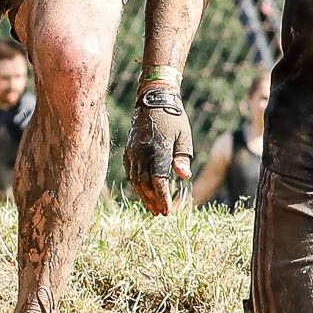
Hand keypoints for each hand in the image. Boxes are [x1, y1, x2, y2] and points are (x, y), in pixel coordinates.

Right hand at [125, 90, 192, 214]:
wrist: (153, 98)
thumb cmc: (174, 118)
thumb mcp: (183, 136)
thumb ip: (182, 158)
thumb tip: (184, 177)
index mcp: (158, 149)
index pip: (158, 180)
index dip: (162, 197)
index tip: (168, 210)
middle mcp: (143, 152)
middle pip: (145, 184)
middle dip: (153, 201)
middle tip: (161, 213)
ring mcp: (133, 151)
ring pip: (135, 180)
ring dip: (144, 196)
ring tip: (152, 207)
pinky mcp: (129, 149)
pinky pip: (130, 171)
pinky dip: (136, 184)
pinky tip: (143, 192)